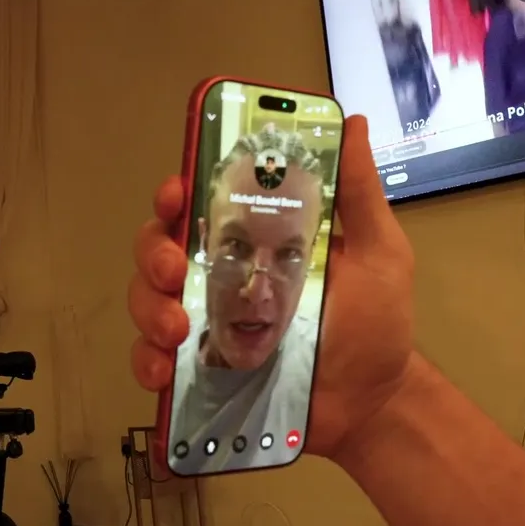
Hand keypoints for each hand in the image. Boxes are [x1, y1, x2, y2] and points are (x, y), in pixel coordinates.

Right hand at [127, 115, 415, 463]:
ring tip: (175, 332)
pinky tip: (162, 371)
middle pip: (159, 247)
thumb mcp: (378, 252)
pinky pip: (152, 359)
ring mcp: (207, 323)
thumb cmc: (375, 324)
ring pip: (147, 300)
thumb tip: (351, 120)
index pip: (201, 203)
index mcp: (256, 241)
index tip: (175, 192)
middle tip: (172, 272)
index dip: (176, 192)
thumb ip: (359, 192)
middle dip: (152, 253)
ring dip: (148, 309)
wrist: (373, 405)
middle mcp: (222, 275)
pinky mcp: (200, 370)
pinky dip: (146, 361)